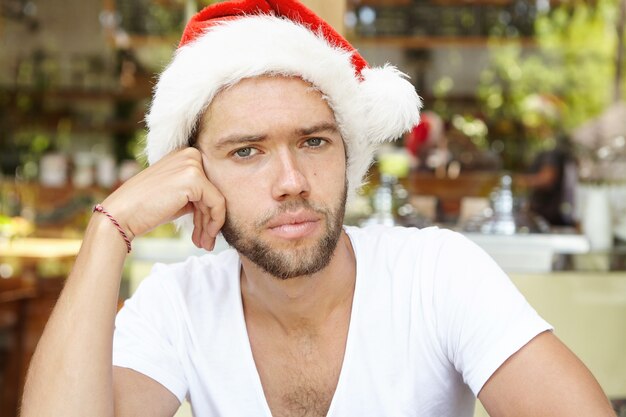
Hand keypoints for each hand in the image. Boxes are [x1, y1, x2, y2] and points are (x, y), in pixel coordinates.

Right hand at [100, 148, 224, 250]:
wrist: (122, 214)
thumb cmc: (146, 208)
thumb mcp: (178, 196)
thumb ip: (198, 196)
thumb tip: (220, 210)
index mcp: (186, 154)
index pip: (209, 184)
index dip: (207, 211)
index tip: (204, 232)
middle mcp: (190, 153)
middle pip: (214, 192)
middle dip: (210, 220)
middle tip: (206, 242)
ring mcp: (192, 164)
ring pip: (217, 200)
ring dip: (211, 226)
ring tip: (205, 244)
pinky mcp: (194, 178)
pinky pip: (217, 204)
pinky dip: (214, 223)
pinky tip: (205, 237)